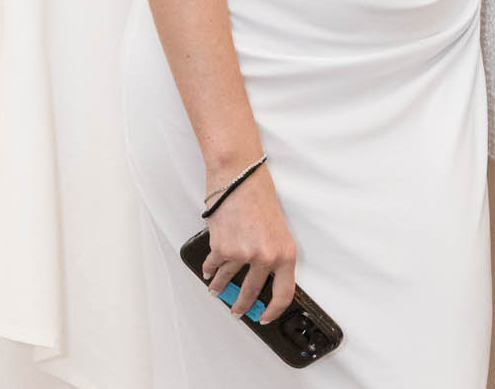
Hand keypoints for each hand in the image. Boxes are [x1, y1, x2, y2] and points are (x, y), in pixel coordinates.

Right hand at [200, 162, 298, 323]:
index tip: (265, 317)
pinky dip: (210, 270)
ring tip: (217, 290)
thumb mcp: (279, 229)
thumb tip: (264, 278)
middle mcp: (265, 257)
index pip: (284, 293)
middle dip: (242, 306)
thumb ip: (273, 254)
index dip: (274, 311)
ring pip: (228, 281)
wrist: (240, 177)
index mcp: (285, 253)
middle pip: (251, 293)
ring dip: (220, 288)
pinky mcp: (221, 249)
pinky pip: (213, 266)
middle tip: (238, 311)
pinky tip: (209, 272)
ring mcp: (242, 255)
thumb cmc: (261, 197)